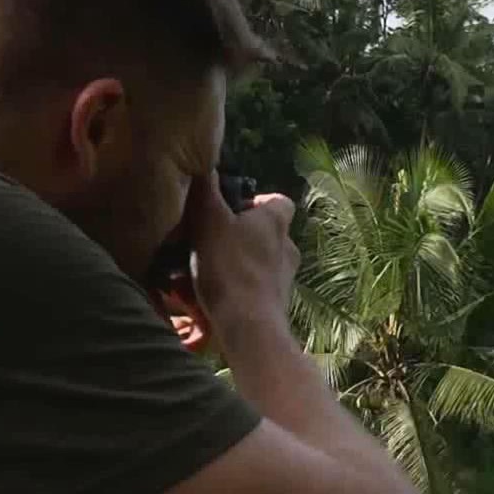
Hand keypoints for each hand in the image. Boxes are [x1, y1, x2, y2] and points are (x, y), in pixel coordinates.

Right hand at [187, 164, 298, 357]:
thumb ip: (206, 190)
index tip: (230, 210)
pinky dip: (241, 291)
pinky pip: (257, 291)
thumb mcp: (209, 220)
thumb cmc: (230, 268)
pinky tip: (217, 300)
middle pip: (267, 233)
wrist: (250, 331)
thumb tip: (205, 163)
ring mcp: (286, 280)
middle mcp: (288, 247)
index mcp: (276, 221)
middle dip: (242, 236)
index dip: (255, 202)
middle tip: (212, 243)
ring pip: (261, 263)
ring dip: (240, 265)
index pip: (277, 200)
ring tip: (208, 274)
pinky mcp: (277, 307)